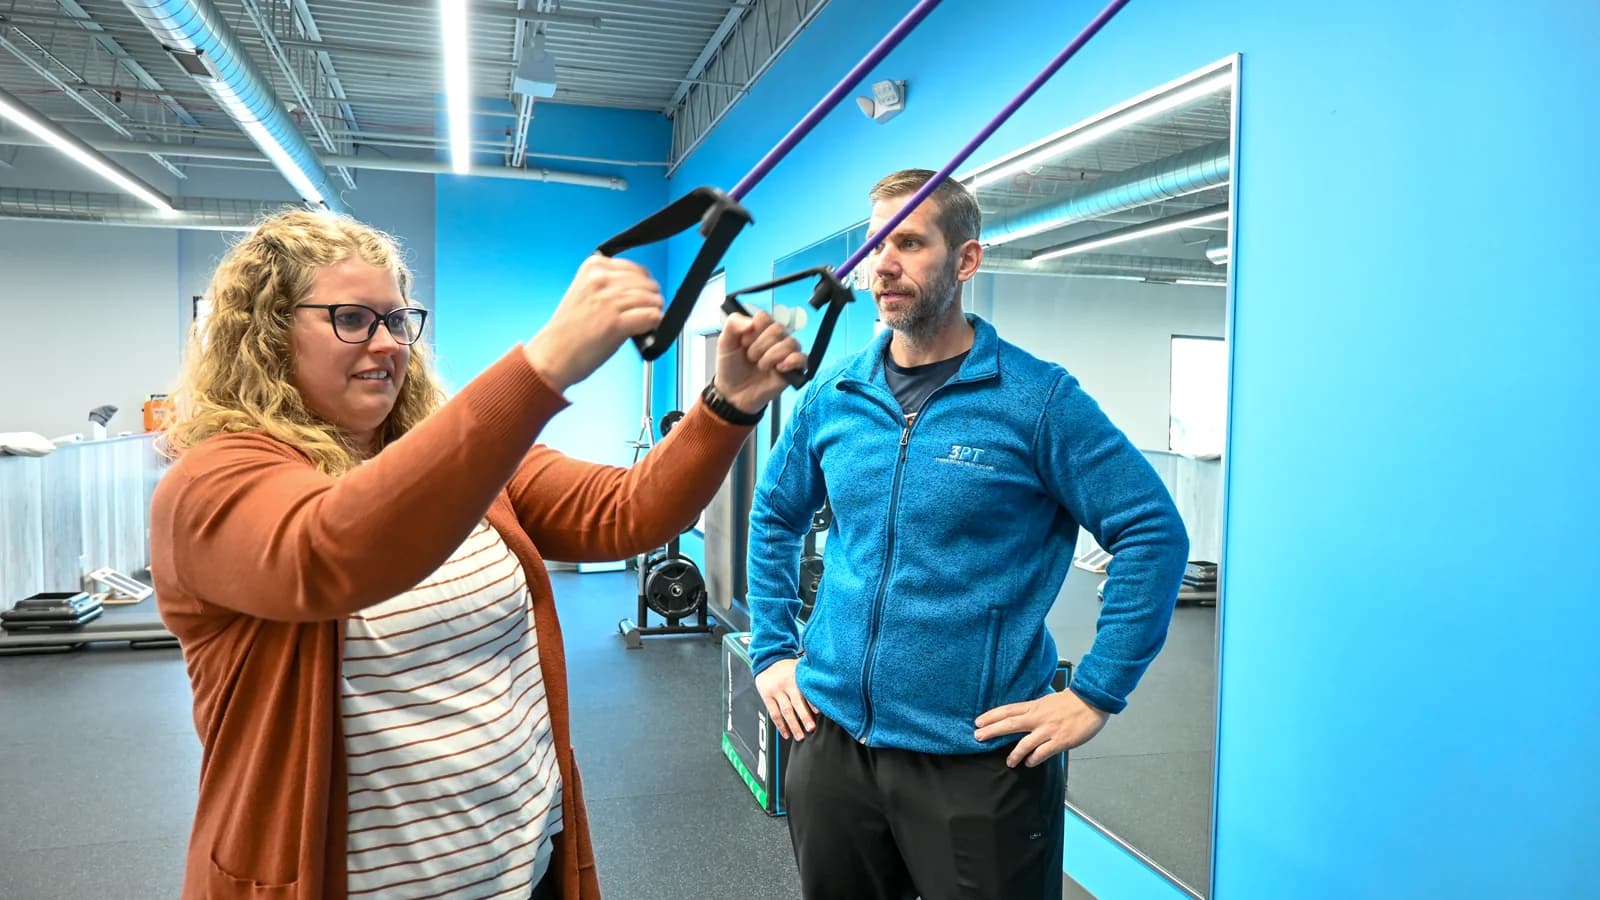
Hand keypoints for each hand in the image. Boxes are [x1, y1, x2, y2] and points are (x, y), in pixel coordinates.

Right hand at [524, 255, 663, 391]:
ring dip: (653, 313)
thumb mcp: (585, 293)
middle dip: (650, 300)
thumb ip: (610, 285)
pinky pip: (652, 316)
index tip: (639, 298)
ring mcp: (609, 300)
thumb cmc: (568, 331)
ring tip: (641, 324)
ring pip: (652, 300)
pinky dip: (653, 325)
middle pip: (648, 284)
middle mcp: (601, 280)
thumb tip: (642, 289)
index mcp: (593, 267)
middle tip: (641, 314)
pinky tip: (642, 331)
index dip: (643, 286)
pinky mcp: (616, 323)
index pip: (637, 269)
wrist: (552, 356)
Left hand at [714, 310, 807, 412]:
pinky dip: (790, 362)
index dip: (753, 330)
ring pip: (790, 342)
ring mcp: (786, 352)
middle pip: (778, 329)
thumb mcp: (724, 343)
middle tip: (751, 358)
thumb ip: (733, 325)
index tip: (744, 343)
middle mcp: (775, 337)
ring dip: (772, 356)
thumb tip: (751, 321)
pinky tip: (779, 369)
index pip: (765, 317)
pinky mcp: (793, 368)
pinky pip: (802, 358)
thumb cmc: (731, 368)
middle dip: (760, 346)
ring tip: (762, 366)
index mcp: (760, 328)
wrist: (734, 393)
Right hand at [755, 658, 816, 740]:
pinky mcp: (767, 697)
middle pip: (796, 703)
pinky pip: (773, 713)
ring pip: (785, 711)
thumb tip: (828, 685)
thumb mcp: (801, 667)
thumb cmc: (788, 667)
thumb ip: (811, 675)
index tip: (818, 713)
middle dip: (804, 717)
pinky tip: (786, 733)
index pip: (805, 691)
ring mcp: (776, 691)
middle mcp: (786, 684)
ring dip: (793, 725)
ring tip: (800, 736)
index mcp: (797, 676)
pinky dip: (780, 725)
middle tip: (811, 729)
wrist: (768, 660)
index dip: (812, 702)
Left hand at [974, 690, 1109, 766]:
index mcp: (1035, 706)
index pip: (1008, 710)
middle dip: (992, 731)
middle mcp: (1038, 718)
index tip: (978, 721)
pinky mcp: (1059, 741)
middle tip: (978, 737)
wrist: (1092, 701)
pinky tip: (1029, 763)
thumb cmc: (1072, 701)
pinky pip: (1042, 752)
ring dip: (1014, 754)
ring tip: (1009, 762)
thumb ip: (1036, 710)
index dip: (991, 716)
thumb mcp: (1048, 701)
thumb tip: (1024, 718)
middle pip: (1009, 724)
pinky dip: (1033, 759)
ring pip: (1024, 743)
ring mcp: (1048, 730)